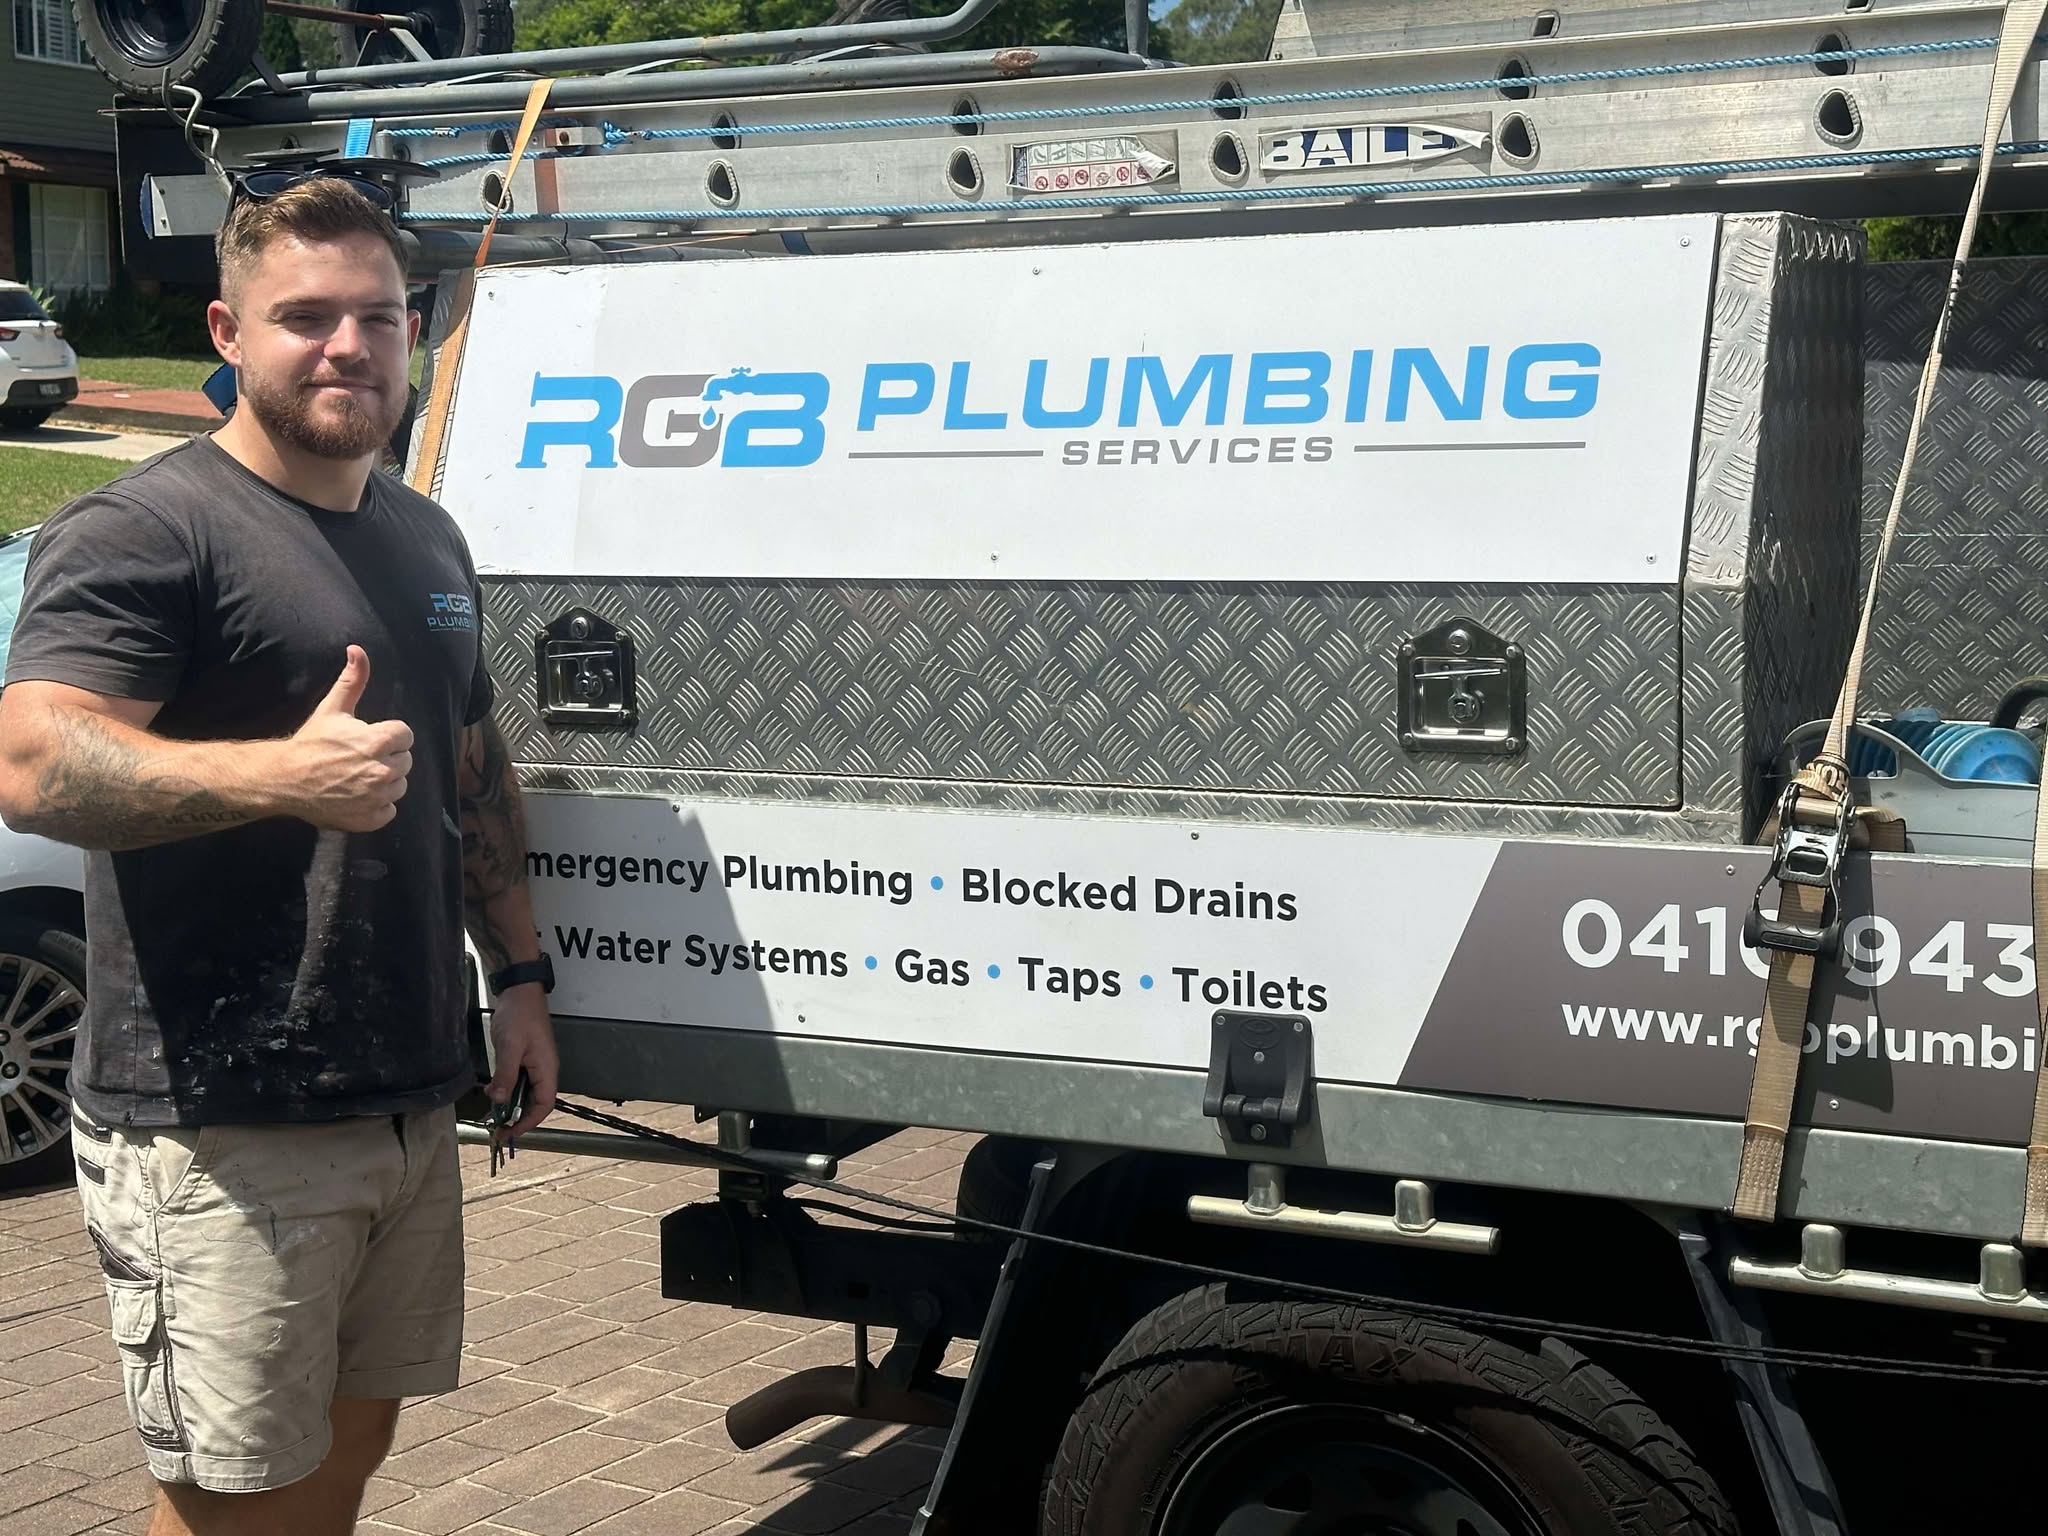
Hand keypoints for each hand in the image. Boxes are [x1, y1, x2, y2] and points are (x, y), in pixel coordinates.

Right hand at [280, 646, 413, 831]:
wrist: (283, 779)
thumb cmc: (311, 742)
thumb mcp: (333, 708)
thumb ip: (352, 680)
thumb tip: (358, 650)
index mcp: (379, 741)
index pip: (406, 736)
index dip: (389, 736)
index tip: (369, 738)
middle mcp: (382, 771)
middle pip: (405, 761)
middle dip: (388, 757)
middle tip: (361, 758)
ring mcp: (376, 797)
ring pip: (399, 786)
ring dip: (384, 782)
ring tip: (358, 776)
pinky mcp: (369, 819)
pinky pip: (389, 811)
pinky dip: (377, 807)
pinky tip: (358, 796)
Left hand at [488, 985, 557, 1139]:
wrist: (519, 991)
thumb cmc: (519, 1015)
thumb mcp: (510, 1046)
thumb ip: (506, 1074)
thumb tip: (500, 1101)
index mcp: (547, 1069)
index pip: (543, 1105)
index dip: (528, 1122)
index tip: (509, 1132)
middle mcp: (545, 1070)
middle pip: (536, 1104)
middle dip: (518, 1118)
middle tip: (498, 1129)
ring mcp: (536, 1065)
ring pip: (526, 1094)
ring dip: (511, 1105)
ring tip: (493, 1113)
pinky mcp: (526, 1059)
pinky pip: (520, 1082)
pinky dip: (507, 1091)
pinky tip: (493, 1091)